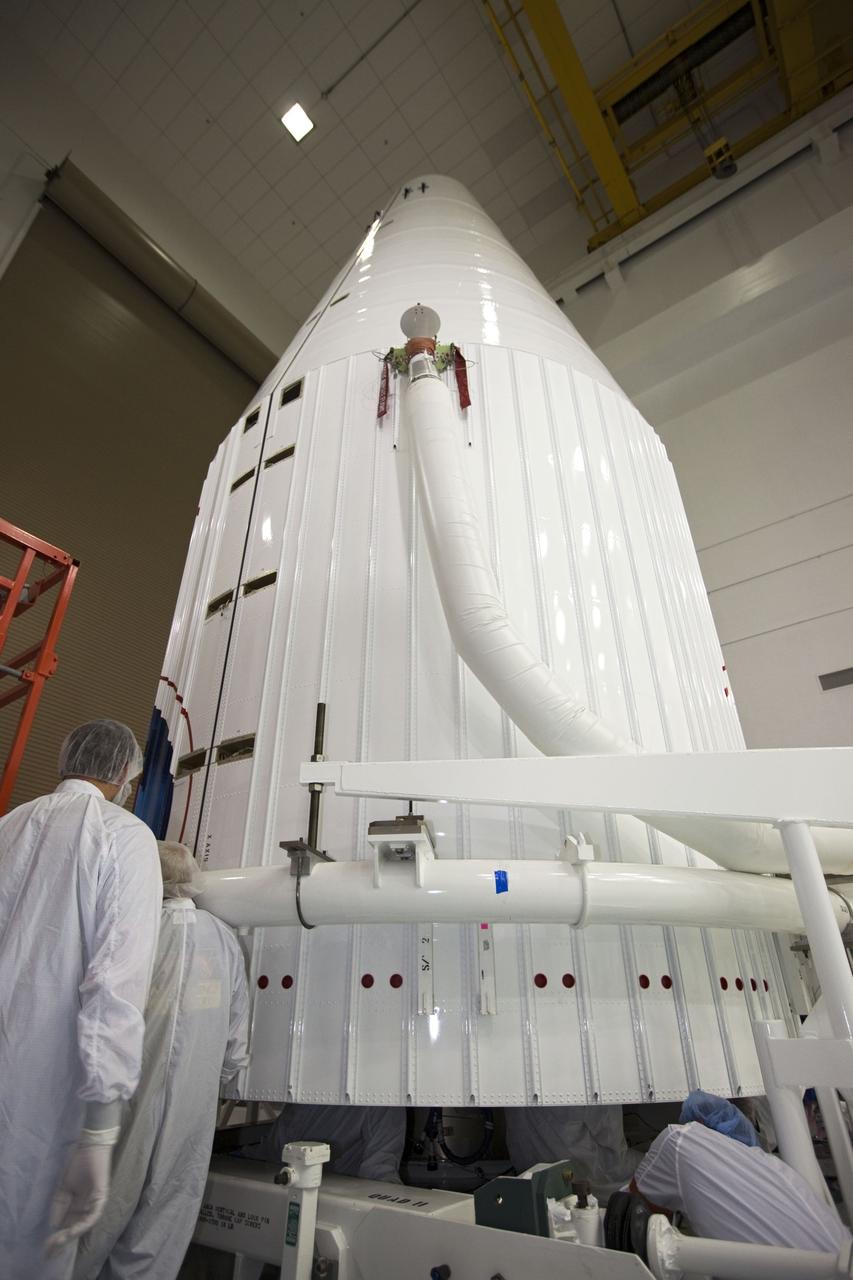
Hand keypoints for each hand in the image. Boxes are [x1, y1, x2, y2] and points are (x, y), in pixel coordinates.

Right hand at [47, 1139, 113, 1253]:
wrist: (89, 1147)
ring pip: (84, 1225)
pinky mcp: (101, 1197)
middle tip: (50, 1251)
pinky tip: (72, 1230)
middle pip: (76, 1229)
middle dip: (63, 1241)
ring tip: (58, 1241)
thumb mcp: (63, 1189)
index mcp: (78, 1206)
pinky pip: (93, 1216)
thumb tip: (53, 1225)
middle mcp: (87, 1208)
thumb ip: (59, 1206)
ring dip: (71, 1235)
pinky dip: (82, 1224)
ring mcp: (95, 1203)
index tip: (46, 1247)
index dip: (57, 1237)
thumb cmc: (78, 1165)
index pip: (68, 1226)